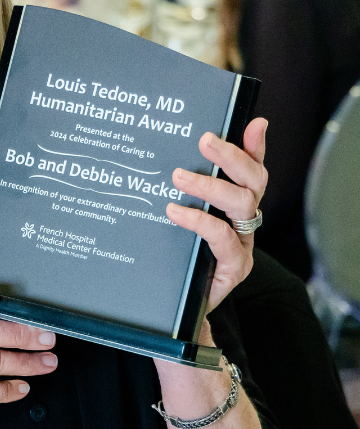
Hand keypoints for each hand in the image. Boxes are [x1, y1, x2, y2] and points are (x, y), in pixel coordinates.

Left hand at [166, 117, 267, 316]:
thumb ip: (190, 189)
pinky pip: (223, 238)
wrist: (181, 306)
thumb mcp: (182, 217)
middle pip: (253, 182)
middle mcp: (246, 222)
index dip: (255, 146)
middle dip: (231, 157)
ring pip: (242, 204)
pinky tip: (174, 211)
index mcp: (238, 206)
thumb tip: (193, 155)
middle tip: (203, 141)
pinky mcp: (232, 268)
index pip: (253, 170)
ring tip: (178, 177)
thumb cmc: (182, 256)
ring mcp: (242, 245)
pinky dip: (199, 220)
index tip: (253, 123)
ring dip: (210, 186)